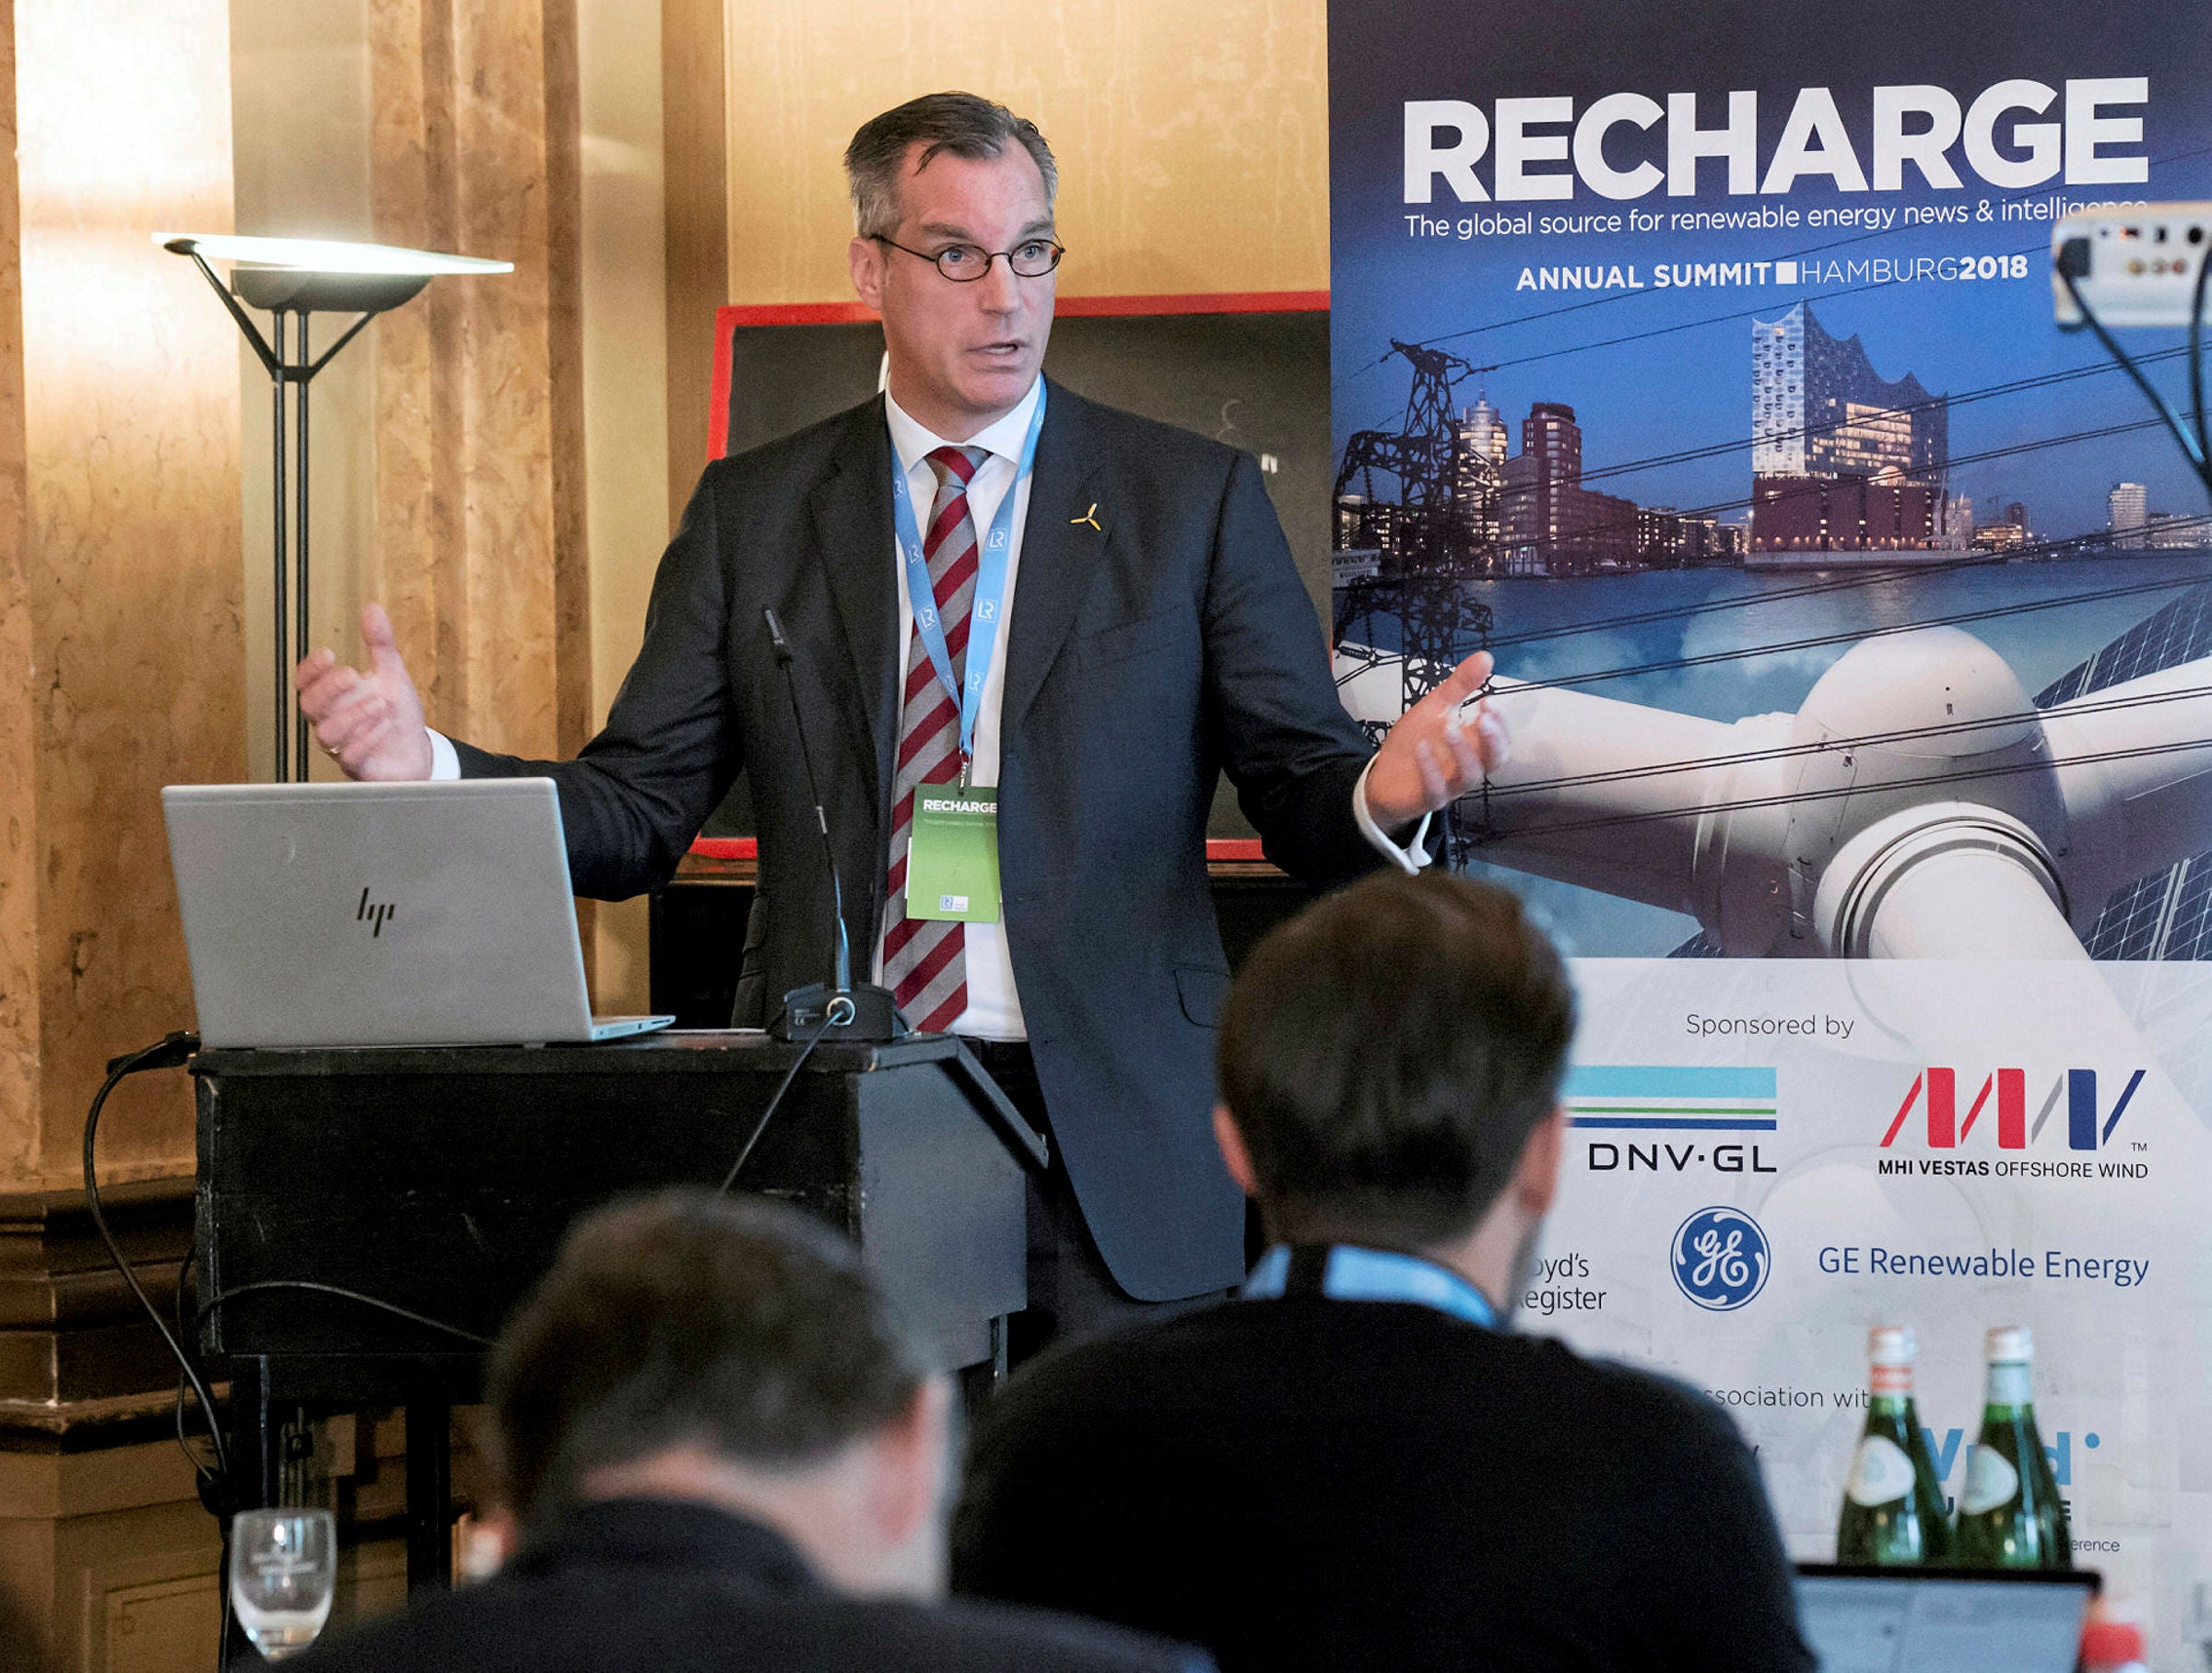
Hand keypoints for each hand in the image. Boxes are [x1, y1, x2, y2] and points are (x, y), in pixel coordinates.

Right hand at [294, 603, 433, 780]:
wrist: (416, 751)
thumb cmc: (396, 714)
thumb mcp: (392, 674)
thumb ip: (380, 644)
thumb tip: (373, 608)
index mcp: (333, 698)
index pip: (306, 683)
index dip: (311, 669)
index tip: (328, 653)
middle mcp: (332, 721)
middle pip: (310, 707)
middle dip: (327, 689)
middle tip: (350, 674)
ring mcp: (343, 746)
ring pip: (327, 735)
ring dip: (352, 715)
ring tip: (379, 702)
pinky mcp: (359, 768)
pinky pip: (350, 759)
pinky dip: (366, 740)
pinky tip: (384, 724)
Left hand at [1363, 650, 1510, 827]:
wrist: (1384, 776)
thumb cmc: (1417, 742)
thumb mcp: (1436, 707)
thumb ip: (1460, 686)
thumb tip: (1486, 657)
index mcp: (1475, 745)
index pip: (1502, 737)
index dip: (1501, 722)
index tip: (1489, 700)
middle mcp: (1468, 766)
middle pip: (1495, 759)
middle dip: (1494, 738)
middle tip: (1483, 716)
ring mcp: (1450, 785)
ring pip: (1469, 775)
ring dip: (1462, 749)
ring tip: (1448, 725)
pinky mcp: (1428, 799)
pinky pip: (1436, 790)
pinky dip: (1430, 768)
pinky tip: (1422, 746)